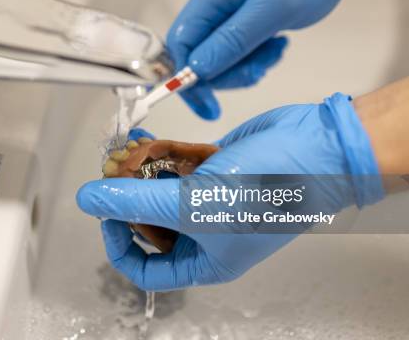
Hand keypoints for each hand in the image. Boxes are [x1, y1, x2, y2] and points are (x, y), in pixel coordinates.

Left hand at [77, 93, 383, 290]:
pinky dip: (162, 152)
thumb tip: (89, 200)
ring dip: (143, 167)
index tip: (105, 212)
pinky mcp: (214, 168)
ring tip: (134, 147)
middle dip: (130, 193)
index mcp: (205, 260)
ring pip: (159, 187)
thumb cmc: (269, 192)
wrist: (318, 148)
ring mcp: (208, 198)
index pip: (147, 269)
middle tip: (116, 168)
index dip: (119, 244)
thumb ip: (135, 201)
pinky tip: (150, 139)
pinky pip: (175, 165)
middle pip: (148, 220)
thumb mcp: (193, 205)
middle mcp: (203, 232)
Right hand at [168, 0, 386, 119]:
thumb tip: (196, 70)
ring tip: (276, 51)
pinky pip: (235, 52)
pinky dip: (254, 58)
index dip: (187, 77)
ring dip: (246, 66)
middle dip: (227, 73)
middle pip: (198, 56)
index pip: (180, 43)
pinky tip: (277, 45)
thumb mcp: (274, 9)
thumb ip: (234, 40)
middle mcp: (211, 3)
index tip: (208, 106)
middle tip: (261, 70)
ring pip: (218, 58)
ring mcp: (224, 11)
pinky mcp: (239, 19)